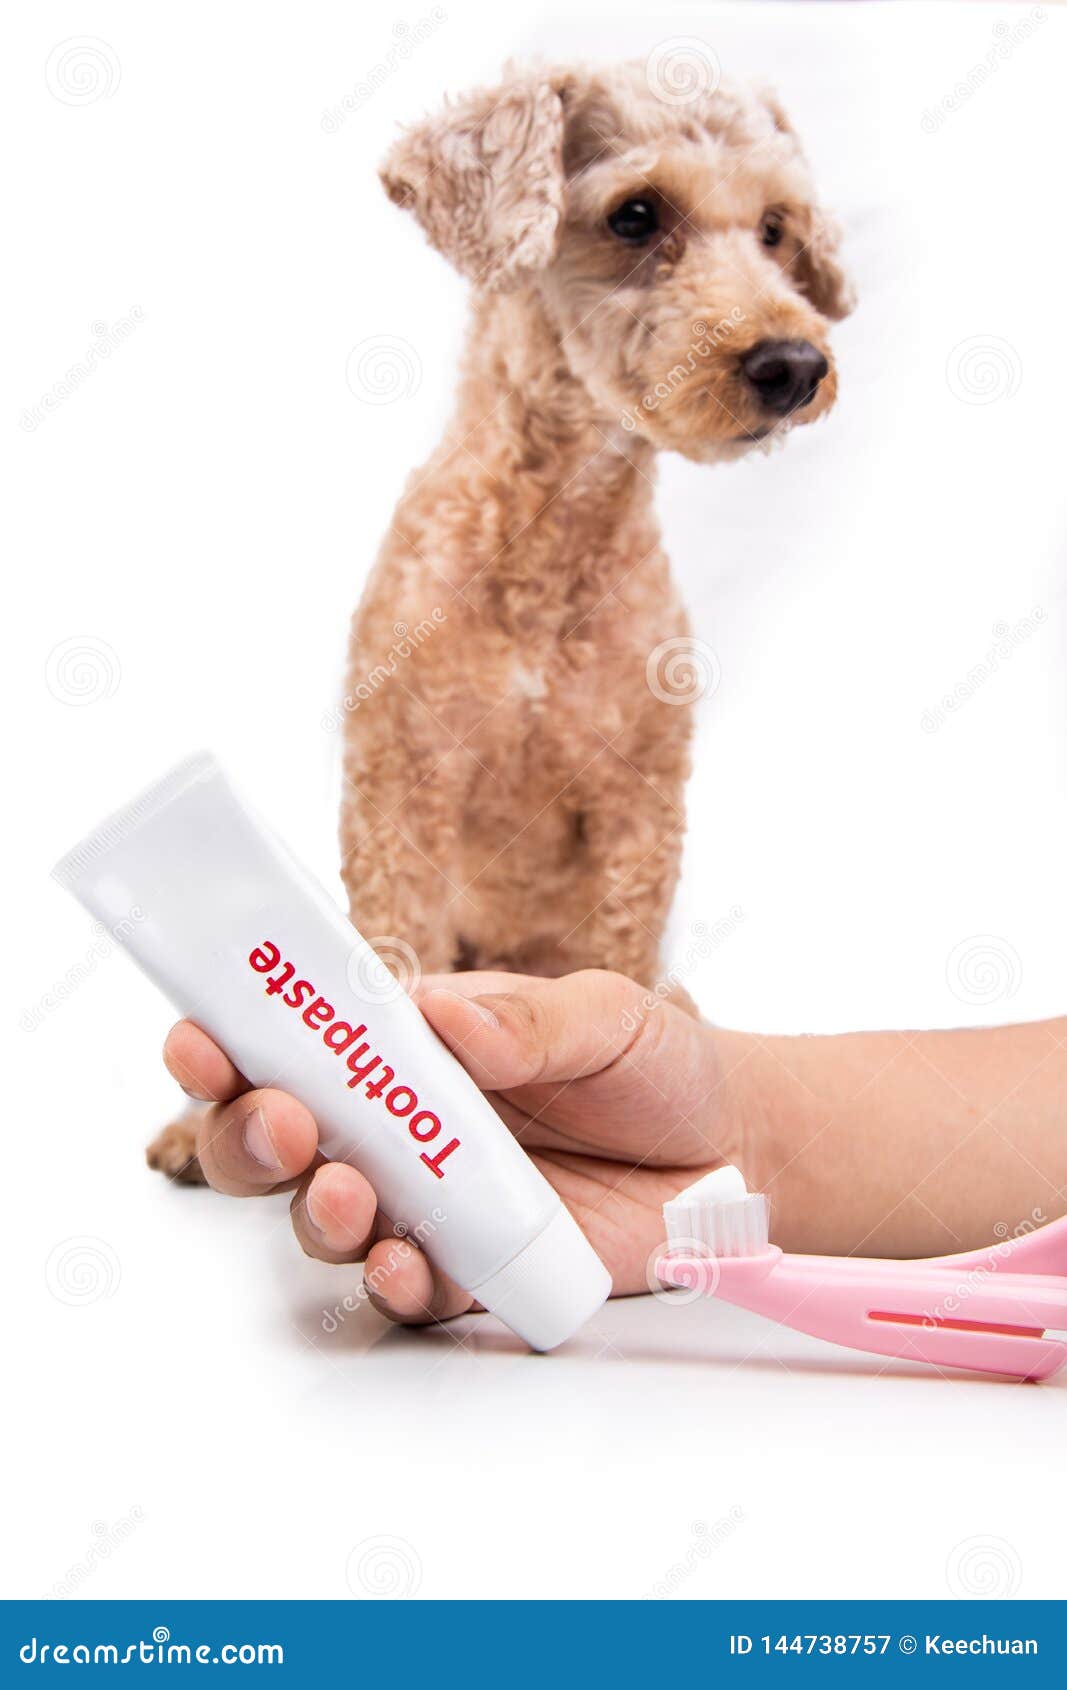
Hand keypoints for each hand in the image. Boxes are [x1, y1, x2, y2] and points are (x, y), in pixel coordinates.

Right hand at [162, 969, 741, 1327]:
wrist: (734, 1148)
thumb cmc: (655, 1063)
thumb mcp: (605, 1014)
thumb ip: (529, 1020)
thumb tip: (445, 1020)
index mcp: (410, 1048)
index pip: (300, 1041)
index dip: (234, 1040)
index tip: (202, 1037)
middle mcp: (401, 1127)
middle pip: (281, 1139)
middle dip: (250, 1133)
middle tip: (281, 1122)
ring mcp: (430, 1201)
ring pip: (325, 1216)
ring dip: (313, 1209)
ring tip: (346, 1193)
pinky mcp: (474, 1270)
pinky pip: (406, 1286)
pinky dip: (388, 1280)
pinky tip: (399, 1262)